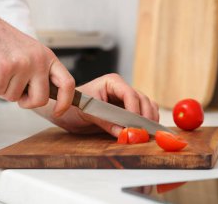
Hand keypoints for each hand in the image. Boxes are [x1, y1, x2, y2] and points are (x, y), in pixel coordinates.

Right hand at [0, 0, 74, 115]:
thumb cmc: (2, 40)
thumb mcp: (31, 53)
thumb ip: (40, 72)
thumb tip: (43, 96)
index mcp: (48, 57)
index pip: (67, 84)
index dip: (65, 102)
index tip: (58, 112)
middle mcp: (39, 61)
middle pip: (40, 99)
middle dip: (26, 102)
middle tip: (16, 91)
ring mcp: (22, 64)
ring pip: (14, 97)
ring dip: (3, 88)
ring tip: (0, 69)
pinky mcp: (4, 68)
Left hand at [35, 73, 159, 136]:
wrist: (68, 113)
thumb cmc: (73, 108)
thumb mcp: (86, 114)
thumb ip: (105, 122)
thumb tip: (124, 132)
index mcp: (112, 83)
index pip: (129, 94)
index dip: (134, 110)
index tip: (135, 126)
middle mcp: (122, 89)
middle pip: (142, 100)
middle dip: (144, 116)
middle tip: (143, 133)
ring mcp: (127, 99)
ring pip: (147, 105)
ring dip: (149, 119)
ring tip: (146, 133)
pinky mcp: (129, 110)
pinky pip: (145, 113)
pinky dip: (148, 122)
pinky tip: (145, 132)